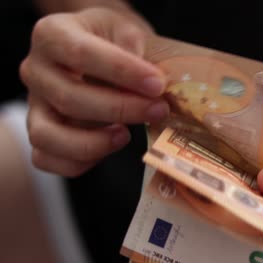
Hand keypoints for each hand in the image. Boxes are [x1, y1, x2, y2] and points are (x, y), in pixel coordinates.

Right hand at [20, 7, 167, 175]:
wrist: (102, 48)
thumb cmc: (116, 40)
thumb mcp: (129, 31)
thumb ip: (139, 54)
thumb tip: (157, 87)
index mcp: (52, 34)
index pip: (80, 53)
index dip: (122, 72)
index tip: (157, 84)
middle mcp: (35, 70)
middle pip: (68, 98)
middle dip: (120, 109)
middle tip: (158, 110)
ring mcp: (34, 105)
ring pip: (47, 136)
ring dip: (93, 143)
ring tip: (127, 136)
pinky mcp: (41, 133)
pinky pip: (47, 159)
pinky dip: (78, 162)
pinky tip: (110, 147)